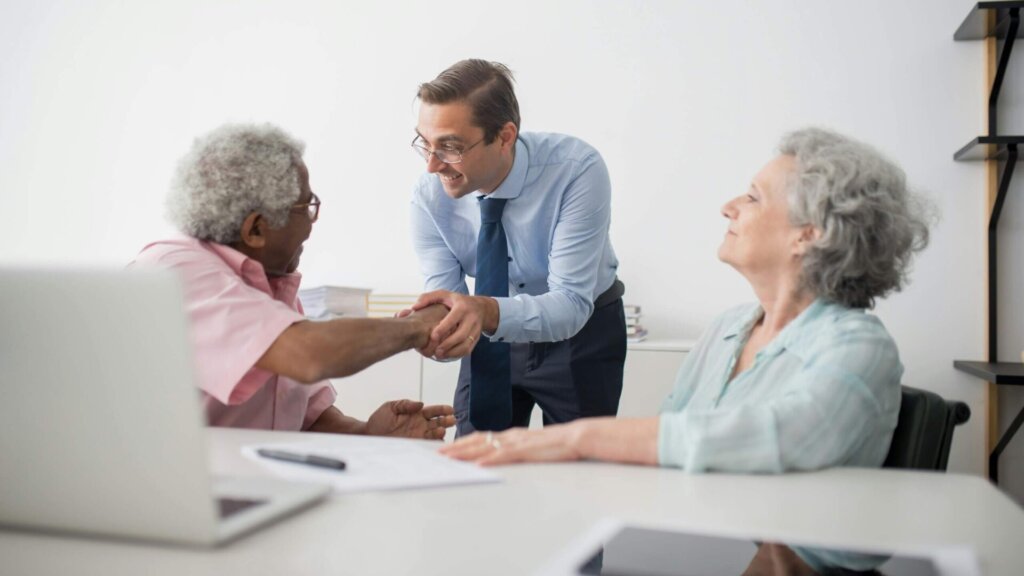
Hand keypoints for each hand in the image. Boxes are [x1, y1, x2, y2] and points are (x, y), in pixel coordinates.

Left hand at [364, 399, 455, 439]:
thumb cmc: (380, 419)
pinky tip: (437, 443)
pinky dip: (433, 445)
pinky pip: (427, 445)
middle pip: (438, 422)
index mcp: (417, 413)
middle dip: (446, 421)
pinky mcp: (414, 445)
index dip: (442, 410)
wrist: (369, 434)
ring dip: (440, 432)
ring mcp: (418, 436)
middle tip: (451, 420)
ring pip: (434, 434)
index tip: (450, 409)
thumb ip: (406, 404)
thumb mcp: (391, 406)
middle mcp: (420, 425)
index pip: (434, 411)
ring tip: (441, 431)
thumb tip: (421, 404)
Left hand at [412, 290, 497, 359]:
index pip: (453, 319)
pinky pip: (469, 349)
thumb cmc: (458, 301)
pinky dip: (458, 354)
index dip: (443, 328)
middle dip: (448, 344)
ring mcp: (475, 329)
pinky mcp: (476, 337)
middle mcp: (471, 318)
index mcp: (462, 307)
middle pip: (461, 334)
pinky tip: (447, 355)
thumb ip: (428, 298)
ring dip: (453, 352)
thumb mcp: (444, 294)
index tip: (433, 336)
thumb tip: (414, 307)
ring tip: (439, 355)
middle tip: (436, 351)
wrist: (481, 308)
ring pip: (466, 344)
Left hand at [438, 423, 583, 465]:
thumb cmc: (558, 445)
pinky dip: (489, 460)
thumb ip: (518, 451)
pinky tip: (478, 465)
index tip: (449, 448)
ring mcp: (517, 442)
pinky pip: (504, 455)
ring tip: (449, 459)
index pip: (482, 437)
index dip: (464, 443)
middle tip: (439, 454)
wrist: (576, 437)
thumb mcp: (533, 448)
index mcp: (512, 435)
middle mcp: (511, 436)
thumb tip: (504, 459)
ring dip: (465, 452)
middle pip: (477, 440)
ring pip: (485, 446)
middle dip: (457, 448)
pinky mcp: (526, 450)